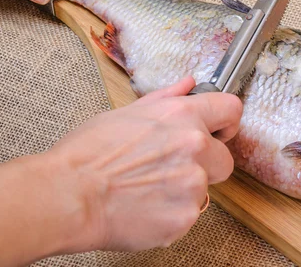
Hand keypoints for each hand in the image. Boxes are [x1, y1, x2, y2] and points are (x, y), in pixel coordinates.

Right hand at [48, 76, 242, 251]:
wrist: (69, 195)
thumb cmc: (88, 153)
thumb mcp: (126, 112)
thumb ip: (166, 99)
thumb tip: (187, 84)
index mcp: (183, 116)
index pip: (231, 110)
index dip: (226, 123)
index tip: (218, 132)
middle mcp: (195, 146)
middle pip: (225, 160)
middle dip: (205, 165)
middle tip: (171, 169)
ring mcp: (193, 184)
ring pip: (205, 190)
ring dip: (184, 191)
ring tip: (148, 190)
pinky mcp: (185, 217)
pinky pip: (189, 214)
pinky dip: (172, 214)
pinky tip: (144, 208)